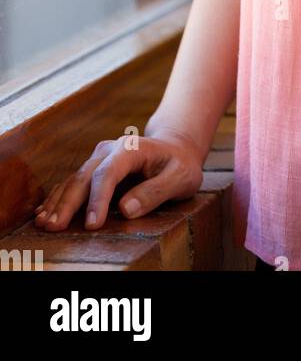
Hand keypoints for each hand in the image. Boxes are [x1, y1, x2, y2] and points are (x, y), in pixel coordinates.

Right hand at [34, 129, 204, 230]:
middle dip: (68, 203)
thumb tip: (126, 209)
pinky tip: (44, 212)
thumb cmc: (180, 165)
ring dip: (58, 202)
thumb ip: (156, 191)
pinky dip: (57, 198)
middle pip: (84, 177)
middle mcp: (109, 150)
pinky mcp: (94, 169)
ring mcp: (98, 158)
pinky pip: (72, 183)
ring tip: (44, 223)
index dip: (98, 199)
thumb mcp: (181, 177)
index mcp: (131, 149)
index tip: (93, 225)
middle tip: (54, 227)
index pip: (109, 173)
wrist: (175, 148)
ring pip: (73, 180)